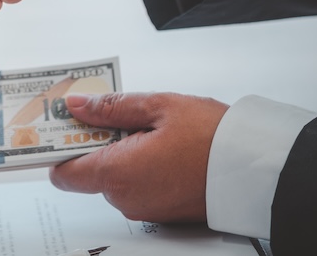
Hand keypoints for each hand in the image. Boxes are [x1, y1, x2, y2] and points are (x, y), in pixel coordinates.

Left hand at [49, 92, 228, 222]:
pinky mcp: (162, 212)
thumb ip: (111, 107)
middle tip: (115, 113)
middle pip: (90, 170)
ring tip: (149, 127)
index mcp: (118, 173)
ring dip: (121, 152)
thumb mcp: (159, 106)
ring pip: (115, 177)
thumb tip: (77, 105)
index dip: (57, 148)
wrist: (258, 170)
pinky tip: (162, 145)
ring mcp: (144, 208)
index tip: (59, 126)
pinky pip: (137, 186)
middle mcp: (126, 198)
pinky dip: (140, 166)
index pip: (62, 172)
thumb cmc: (213, 138)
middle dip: (96, 141)